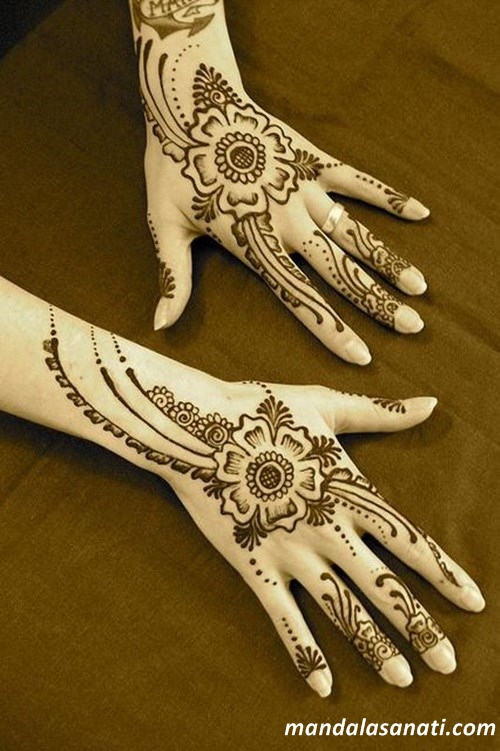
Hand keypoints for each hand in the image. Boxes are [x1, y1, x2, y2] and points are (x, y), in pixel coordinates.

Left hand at [131, 3, 429, 364]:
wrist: (189, 100)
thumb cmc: (174, 166)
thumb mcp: (165, 226)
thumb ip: (173, 279)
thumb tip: (160, 326)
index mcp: (255, 245)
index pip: (299, 298)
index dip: (332, 330)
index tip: (362, 356)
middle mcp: (287, 223)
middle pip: (340, 272)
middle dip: (377, 304)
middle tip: (412, 326)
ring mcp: (304, 190)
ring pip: (356, 234)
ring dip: (389, 262)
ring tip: (420, 287)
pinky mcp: (312, 159)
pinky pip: (358, 180)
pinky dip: (388, 196)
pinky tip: (420, 212)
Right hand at [158, 385, 483, 695]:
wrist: (197, 426)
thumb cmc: (262, 411)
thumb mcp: (325, 405)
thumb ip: (380, 413)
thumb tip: (431, 403)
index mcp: (348, 491)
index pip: (409, 541)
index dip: (445, 574)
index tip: (474, 603)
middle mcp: (328, 529)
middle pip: (383, 587)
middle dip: (418, 626)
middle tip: (447, 664)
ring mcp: (291, 552)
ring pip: (341, 610)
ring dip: (374, 647)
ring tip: (402, 680)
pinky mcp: (254, 566)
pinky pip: (283, 618)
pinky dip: (304, 653)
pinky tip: (323, 686)